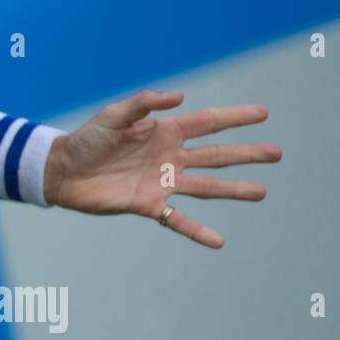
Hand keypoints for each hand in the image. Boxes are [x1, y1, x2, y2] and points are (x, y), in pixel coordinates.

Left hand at [42, 89, 281, 248]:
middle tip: (277, 153)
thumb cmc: (86, 140)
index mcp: (164, 132)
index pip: (207, 123)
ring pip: (206, 186)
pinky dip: (197, 231)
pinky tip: (219, 241)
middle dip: (246, 154)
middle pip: (216, 154)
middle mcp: (170, 157)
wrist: (63, 171)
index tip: (263, 112)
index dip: (234, 117)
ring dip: (234, 190)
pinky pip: (177, 220)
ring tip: (262, 192)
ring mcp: (162, 182)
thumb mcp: (113, 115)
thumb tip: (180, 97)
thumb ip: (144, 103)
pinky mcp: (148, 205)